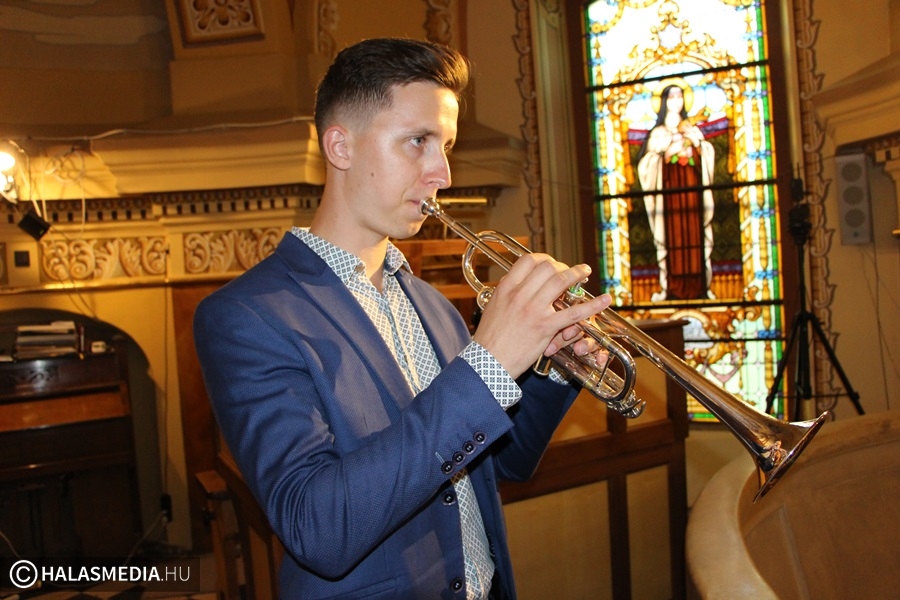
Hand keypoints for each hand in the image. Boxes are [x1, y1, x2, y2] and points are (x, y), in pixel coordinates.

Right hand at [472, 254, 611, 378]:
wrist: (488, 362)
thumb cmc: (489, 338)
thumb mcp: (493, 307)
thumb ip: (507, 292)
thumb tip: (517, 282)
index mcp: (506, 288)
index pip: (528, 261)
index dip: (544, 258)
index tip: (551, 263)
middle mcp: (520, 295)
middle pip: (547, 268)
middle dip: (562, 266)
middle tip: (569, 272)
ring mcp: (534, 310)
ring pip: (561, 282)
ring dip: (577, 274)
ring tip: (585, 273)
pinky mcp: (546, 327)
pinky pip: (574, 313)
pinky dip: (593, 306)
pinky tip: (605, 300)